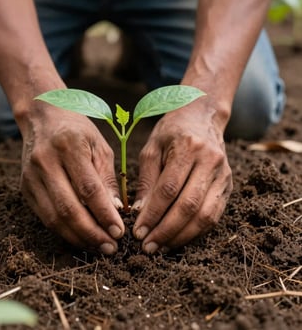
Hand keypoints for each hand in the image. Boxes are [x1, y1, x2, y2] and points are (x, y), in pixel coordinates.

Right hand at [20, 105, 124, 253]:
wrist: (42, 118)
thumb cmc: (77, 131)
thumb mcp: (99, 146)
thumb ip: (107, 178)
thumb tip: (114, 211)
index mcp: (68, 145)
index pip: (88, 189)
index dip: (104, 214)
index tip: (119, 232)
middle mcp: (45, 161)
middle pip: (68, 208)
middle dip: (92, 233)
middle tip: (111, 247)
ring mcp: (31, 176)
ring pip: (53, 217)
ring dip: (78, 237)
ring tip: (98, 247)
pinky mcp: (25, 187)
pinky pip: (44, 217)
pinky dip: (64, 231)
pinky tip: (80, 237)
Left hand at [132, 99, 232, 252]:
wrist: (203, 117)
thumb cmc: (172, 132)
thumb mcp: (152, 148)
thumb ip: (146, 180)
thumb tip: (139, 213)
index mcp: (188, 148)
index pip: (169, 189)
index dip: (152, 214)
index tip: (137, 231)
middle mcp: (210, 161)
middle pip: (189, 206)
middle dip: (166, 230)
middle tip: (147, 246)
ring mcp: (223, 175)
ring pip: (205, 215)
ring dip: (181, 236)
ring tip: (161, 247)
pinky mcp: (228, 186)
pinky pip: (214, 215)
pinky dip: (196, 231)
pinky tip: (178, 238)